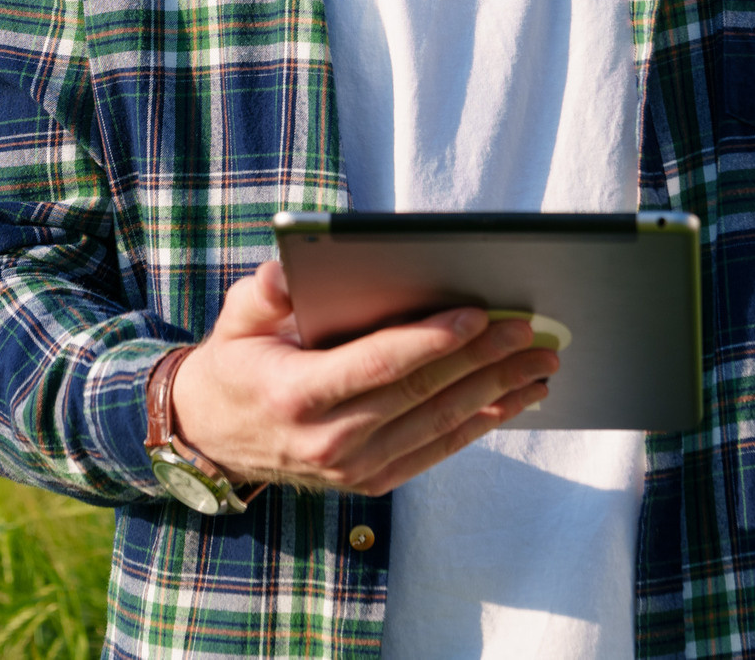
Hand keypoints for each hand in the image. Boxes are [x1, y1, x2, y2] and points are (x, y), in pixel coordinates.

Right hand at [168, 259, 557, 496]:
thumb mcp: (237, 318)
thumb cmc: (236, 363)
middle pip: (422, 394)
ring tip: (539, 365)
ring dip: (497, 394)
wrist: (215, 438)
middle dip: (484, 360)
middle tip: (531, 332)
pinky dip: (478, 426)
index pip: (379, 365)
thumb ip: (263, 292)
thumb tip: (286, 269)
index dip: (433, 339)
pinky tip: (511, 402)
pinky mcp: (370, 483)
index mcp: (297, 395)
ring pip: (440, 426)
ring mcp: (352, 470)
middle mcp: (328, 442)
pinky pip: (435, 451)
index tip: (480, 314)